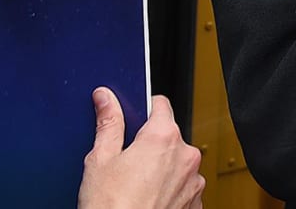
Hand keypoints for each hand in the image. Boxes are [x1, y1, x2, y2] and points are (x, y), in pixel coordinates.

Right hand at [78, 88, 204, 208]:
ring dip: (161, 168)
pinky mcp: (195, 201)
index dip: (143, 109)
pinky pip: (183, 185)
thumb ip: (108, 123)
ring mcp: (193, 180)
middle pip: (168, 135)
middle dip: (149, 144)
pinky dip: (169, 188)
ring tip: (135, 185)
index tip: (133, 119)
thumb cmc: (111, 207)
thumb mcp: (100, 160)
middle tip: (126, 162)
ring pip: (177, 162)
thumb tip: (106, 98)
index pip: (160, 104)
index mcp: (163, 137)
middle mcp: (186, 155)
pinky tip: (148, 198)